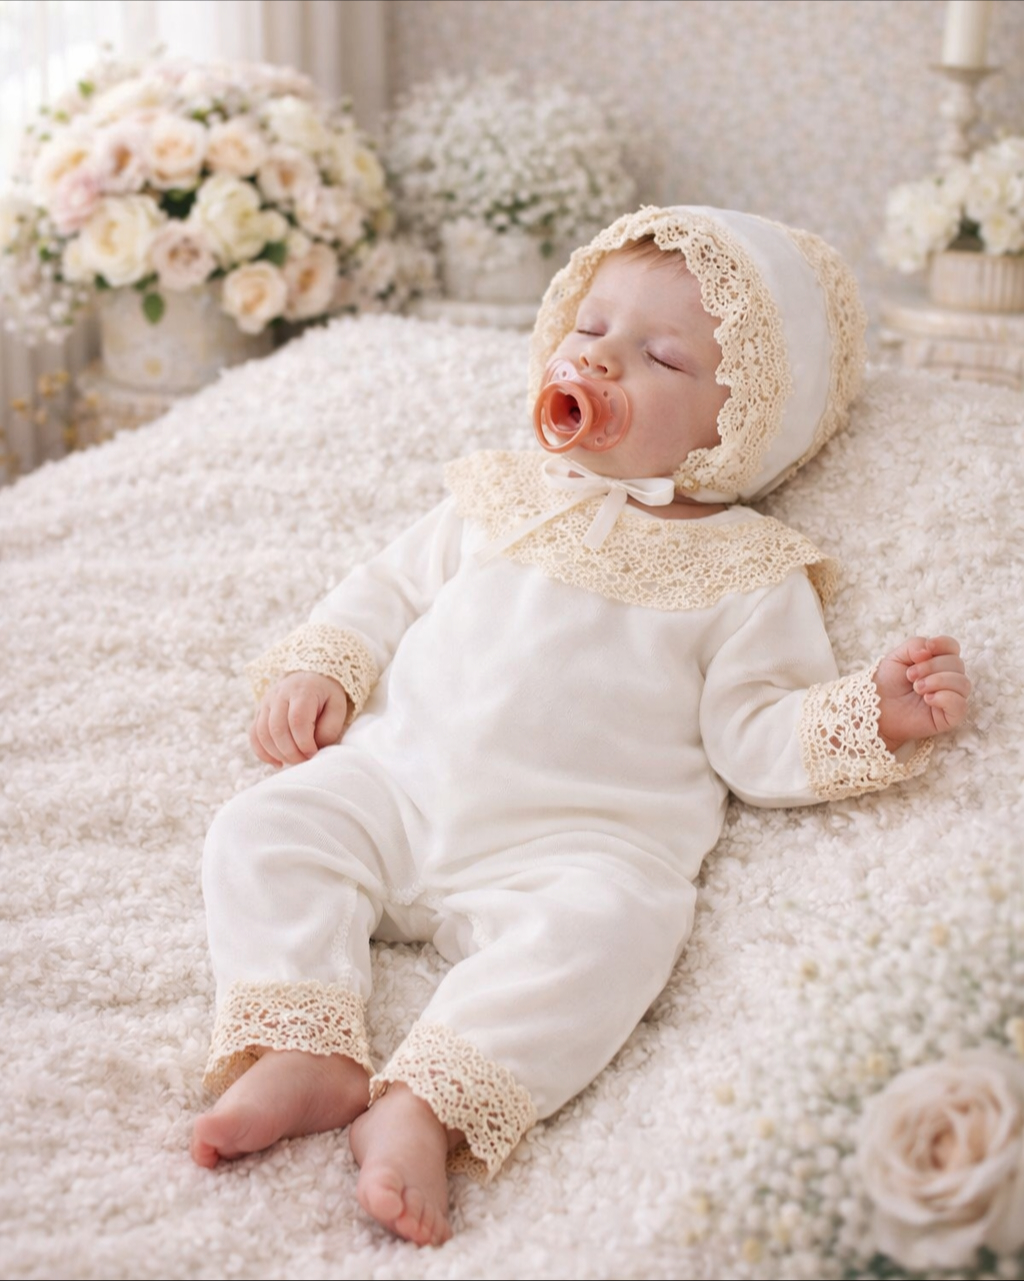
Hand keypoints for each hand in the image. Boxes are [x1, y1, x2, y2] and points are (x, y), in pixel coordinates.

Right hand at [250, 671, 349, 767]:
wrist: (311, 676)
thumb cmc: (326, 695)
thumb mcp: (337, 707)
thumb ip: (329, 728)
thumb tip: (313, 748)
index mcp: (302, 691)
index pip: (297, 720)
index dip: (304, 742)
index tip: (313, 754)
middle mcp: (279, 694)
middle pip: (277, 729)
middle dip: (291, 752)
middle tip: (304, 761)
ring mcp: (266, 702)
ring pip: (262, 733)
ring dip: (277, 754)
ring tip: (294, 761)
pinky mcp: (259, 711)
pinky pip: (254, 735)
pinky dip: (263, 753)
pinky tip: (277, 763)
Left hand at [873, 636, 969, 753]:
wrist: (876, 708)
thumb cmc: (887, 683)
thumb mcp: (896, 657)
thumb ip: (914, 645)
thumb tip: (929, 650)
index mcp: (937, 661)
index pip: (953, 647)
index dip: (943, 644)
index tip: (926, 649)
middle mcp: (948, 678)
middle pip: (957, 664)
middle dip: (932, 667)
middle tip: (910, 676)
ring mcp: (950, 698)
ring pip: (963, 684)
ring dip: (938, 682)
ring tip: (917, 688)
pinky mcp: (949, 717)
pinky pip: (961, 705)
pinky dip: (945, 698)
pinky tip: (928, 699)